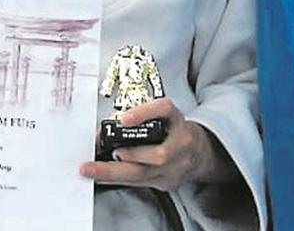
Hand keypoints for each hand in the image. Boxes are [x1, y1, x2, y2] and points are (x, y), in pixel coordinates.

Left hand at [78, 99, 227, 190]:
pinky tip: (102, 178)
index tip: (123, 119)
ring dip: (115, 173)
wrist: (200, 153)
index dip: (145, 113)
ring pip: (145, 174)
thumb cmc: (175, 131)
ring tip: (94, 170)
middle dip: (125, 156)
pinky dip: (118, 180)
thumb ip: (143, 118)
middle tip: (96, 159)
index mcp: (177, 120)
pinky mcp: (168, 182)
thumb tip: (106, 127)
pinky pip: (141, 183)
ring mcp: (177, 166)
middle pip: (158, 154)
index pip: (164, 110)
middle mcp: (181, 143)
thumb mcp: (165, 117)